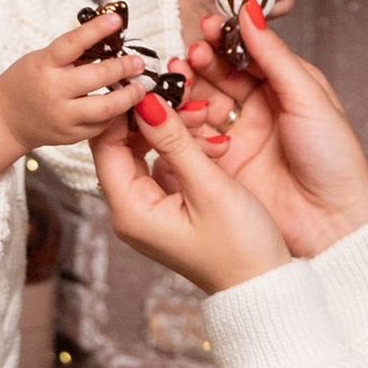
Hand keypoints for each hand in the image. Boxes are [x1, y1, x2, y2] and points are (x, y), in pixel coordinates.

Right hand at [0, 13, 143, 174]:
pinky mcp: (70, 136)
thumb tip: (109, 41)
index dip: (96, 30)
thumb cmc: (26, 83)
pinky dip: (113, 114)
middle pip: (96, 77)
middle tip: (138, 62)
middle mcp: (53, 92)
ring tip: (140, 87)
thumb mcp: (42, 60)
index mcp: (44, 66)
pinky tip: (121, 105)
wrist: (3, 120)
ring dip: (128, 96)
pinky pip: (100, 126)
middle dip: (123, 67)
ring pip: (105, 107)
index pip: (73, 43)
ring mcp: (62, 116)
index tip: (116, 20)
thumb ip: (72, 55)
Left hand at [95, 90, 292, 295]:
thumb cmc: (240, 246)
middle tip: (183, 95)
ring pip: (147, 151)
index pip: (104, 144)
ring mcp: (149, 209)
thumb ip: (174, 142)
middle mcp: (130, 211)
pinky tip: (213, 142)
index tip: (148, 81)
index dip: (123, 109)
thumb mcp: (208, 187)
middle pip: (122, 145)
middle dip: (152, 116)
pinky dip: (185, 148)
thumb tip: (146, 102)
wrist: (264, 286)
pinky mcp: (169, 207)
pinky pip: (165, 165)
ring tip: (205, 117)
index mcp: (129, 210)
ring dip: (173, 130)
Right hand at [188, 2, 367, 262]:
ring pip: (205, 100)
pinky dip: (185, 119)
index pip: (248, 52)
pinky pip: (196, 134)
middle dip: (204, 60)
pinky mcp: (222, 162)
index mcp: (287, 87)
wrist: (332, 222)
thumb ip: (274, 56)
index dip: (227, 38)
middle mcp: (260, 107)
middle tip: (190, 52)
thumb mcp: (308, 99)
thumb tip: (249, 10)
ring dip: (191, 86)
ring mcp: (239, 134)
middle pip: (222, 74)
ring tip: (181, 75)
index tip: (208, 25)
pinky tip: (179, 109)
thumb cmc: (333, 158)